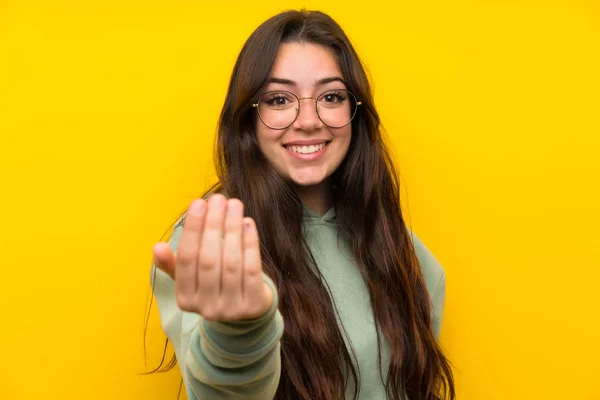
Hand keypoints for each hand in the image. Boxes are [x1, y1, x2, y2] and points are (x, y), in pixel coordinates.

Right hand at [152, 194, 273, 320]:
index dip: (192, 230)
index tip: (198, 203)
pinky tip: (248, 222)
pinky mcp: (254, 305)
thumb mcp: (191, 277)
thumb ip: (175, 263)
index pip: (186, 259)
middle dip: (213, 225)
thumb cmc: (214, 284)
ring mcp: (231, 309)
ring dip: (232, 229)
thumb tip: (157, 247)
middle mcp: (206, 308)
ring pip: (231, 262)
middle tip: (218, 198)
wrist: (246, 311)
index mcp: (185, 299)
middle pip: (208, 260)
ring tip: (234, 204)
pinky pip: (252, 269)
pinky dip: (250, 244)